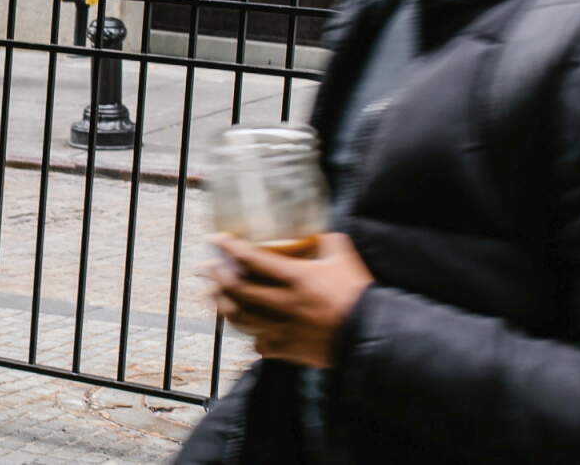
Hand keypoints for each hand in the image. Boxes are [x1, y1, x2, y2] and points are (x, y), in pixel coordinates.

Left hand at [206, 232, 372, 367]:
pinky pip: (258, 344)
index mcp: (296, 278)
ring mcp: (282, 329)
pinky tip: (248, 328)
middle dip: (217, 276)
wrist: (372, 335)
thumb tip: (314, 229)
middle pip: (237, 289)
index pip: (252, 259)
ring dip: (223, 305)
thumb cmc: (358, 293)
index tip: (216, 240)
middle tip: (207, 268)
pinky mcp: (287, 350)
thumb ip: (326, 241)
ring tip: (215, 295)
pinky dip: (251, 335)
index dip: (230, 248)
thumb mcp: (343, 257)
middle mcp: (284, 303)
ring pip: (240, 318)